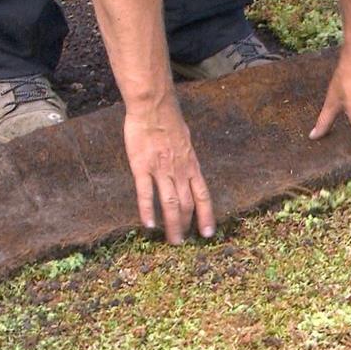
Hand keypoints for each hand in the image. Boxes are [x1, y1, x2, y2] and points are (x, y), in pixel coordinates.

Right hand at [124, 95, 214, 243]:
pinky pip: (146, 193)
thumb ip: (186, 159)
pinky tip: (149, 225)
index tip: (209, 233)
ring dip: (172, 225)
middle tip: (183, 243)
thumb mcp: (186, 141)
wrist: (153, 107)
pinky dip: (148, 210)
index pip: (203, 195)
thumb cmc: (168, 120)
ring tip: (172, 240)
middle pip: (186, 205)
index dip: (207, 216)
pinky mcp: (142, 167)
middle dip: (186, 226)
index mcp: (191, 165)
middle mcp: (179, 171)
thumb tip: (188, 168)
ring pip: (170, 204)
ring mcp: (161, 170)